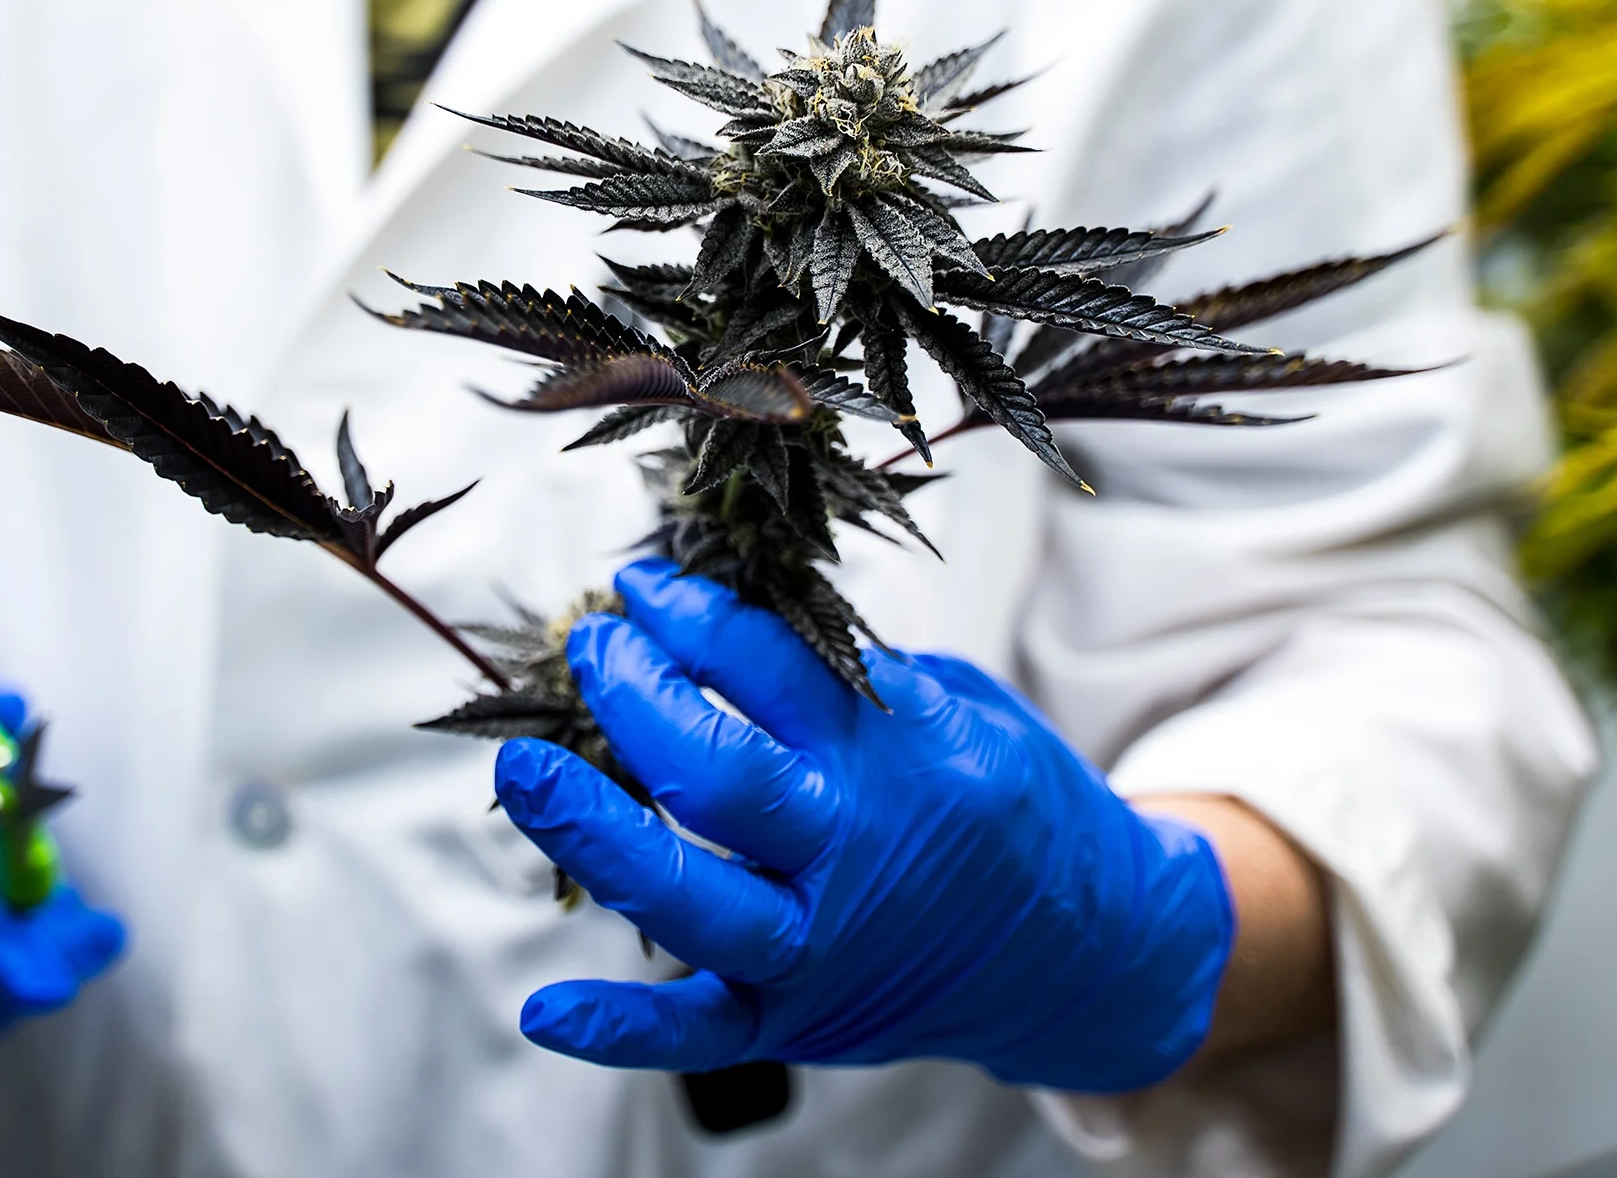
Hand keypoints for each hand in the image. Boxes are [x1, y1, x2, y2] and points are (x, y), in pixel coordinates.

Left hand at [493, 560, 1233, 1091]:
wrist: (1091, 954)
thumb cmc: (1013, 805)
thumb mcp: (959, 709)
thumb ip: (846, 676)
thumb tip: (716, 618)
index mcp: (906, 755)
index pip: (774, 667)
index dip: (692, 616)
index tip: (642, 583)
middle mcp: (857, 852)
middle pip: (719, 773)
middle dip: (636, 696)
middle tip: (592, 642)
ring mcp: (822, 948)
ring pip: (692, 896)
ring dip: (595, 831)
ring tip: (524, 770)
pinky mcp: (798, 1021)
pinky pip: (700, 1033)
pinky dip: (622, 1028)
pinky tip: (545, 1009)